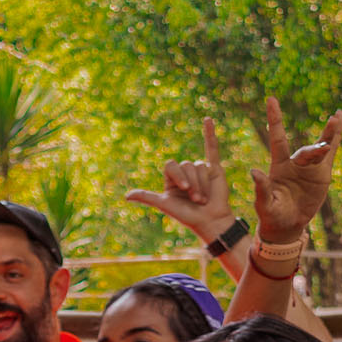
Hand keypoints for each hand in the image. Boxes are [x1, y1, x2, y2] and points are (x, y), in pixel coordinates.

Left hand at [124, 117, 235, 243]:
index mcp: (171, 178)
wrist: (209, 221)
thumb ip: (147, 197)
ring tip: (204, 199)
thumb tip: (126, 196)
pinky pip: (212, 148)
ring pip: (199, 166)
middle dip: (192, 183)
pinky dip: (210, 133)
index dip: (178, 176)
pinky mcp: (214, 168)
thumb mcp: (165, 205)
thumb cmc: (186, 215)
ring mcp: (199, 169)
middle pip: (186, 166)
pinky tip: (207, 120)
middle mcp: (185, 172)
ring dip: (202, 183)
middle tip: (196, 199)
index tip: (184, 189)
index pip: (171, 165)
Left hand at [249, 97, 341, 245]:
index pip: (277, 138)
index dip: (274, 119)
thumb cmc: (271, 215)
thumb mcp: (264, 204)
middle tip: (320, 149)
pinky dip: (336, 135)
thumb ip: (261, 188)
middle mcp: (294, 162)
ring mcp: (310, 167)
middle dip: (312, 150)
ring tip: (335, 118)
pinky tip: (340, 117)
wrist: (287, 225)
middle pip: (304, 150)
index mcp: (278, 166)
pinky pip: (331, 151)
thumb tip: (253, 171)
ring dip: (328, 134)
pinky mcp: (323, 173)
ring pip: (320, 146)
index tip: (271, 99)